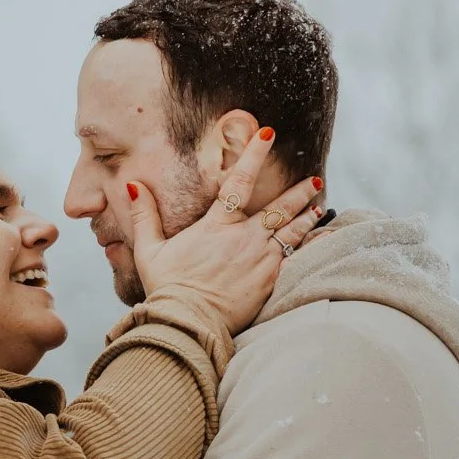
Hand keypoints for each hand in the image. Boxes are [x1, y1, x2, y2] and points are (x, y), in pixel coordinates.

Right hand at [127, 129, 325, 332]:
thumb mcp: (149, 251)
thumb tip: (134, 185)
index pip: (239, 182)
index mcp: (215, 226)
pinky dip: (312, 247)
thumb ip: (144, 215)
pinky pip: (297, 259)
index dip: (254, 155)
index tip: (268, 135)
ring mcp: (260, 259)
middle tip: (315, 181)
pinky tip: (324, 239)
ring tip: (319, 207)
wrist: (188, 323)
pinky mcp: (270, 281)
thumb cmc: (168, 289)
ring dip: (307, 217)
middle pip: (278, 208)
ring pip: (292, 231)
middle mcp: (243, 238)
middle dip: (299, 192)